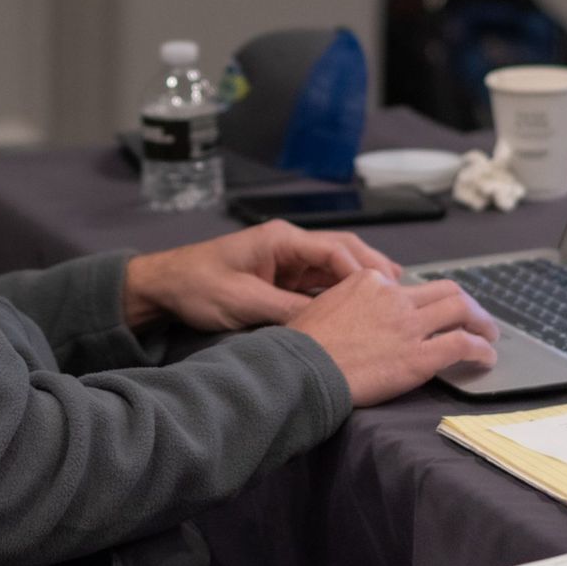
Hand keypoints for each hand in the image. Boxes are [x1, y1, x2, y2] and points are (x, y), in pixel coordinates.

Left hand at [122, 220, 402, 331]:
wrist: (165, 286)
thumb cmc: (197, 285)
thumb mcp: (242, 302)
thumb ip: (285, 312)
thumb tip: (325, 325)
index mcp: (282, 240)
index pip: (335, 249)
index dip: (363, 272)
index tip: (385, 293)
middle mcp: (290, 245)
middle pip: (344, 253)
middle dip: (373, 272)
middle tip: (401, 296)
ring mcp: (287, 261)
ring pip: (336, 268)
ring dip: (361, 284)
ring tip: (391, 304)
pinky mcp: (283, 279)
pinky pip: (320, 283)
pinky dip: (341, 295)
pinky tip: (359, 311)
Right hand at [286, 273, 498, 405]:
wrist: (301, 368)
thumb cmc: (303, 344)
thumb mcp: (323, 305)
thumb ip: (349, 302)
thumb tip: (357, 315)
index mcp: (370, 281)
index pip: (409, 285)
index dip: (426, 300)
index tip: (431, 313)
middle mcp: (394, 296)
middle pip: (445, 290)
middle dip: (465, 304)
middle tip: (474, 318)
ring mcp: (409, 325)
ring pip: (461, 309)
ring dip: (481, 321)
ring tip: (489, 335)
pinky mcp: (420, 356)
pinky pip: (463, 345)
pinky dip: (481, 349)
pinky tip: (486, 357)